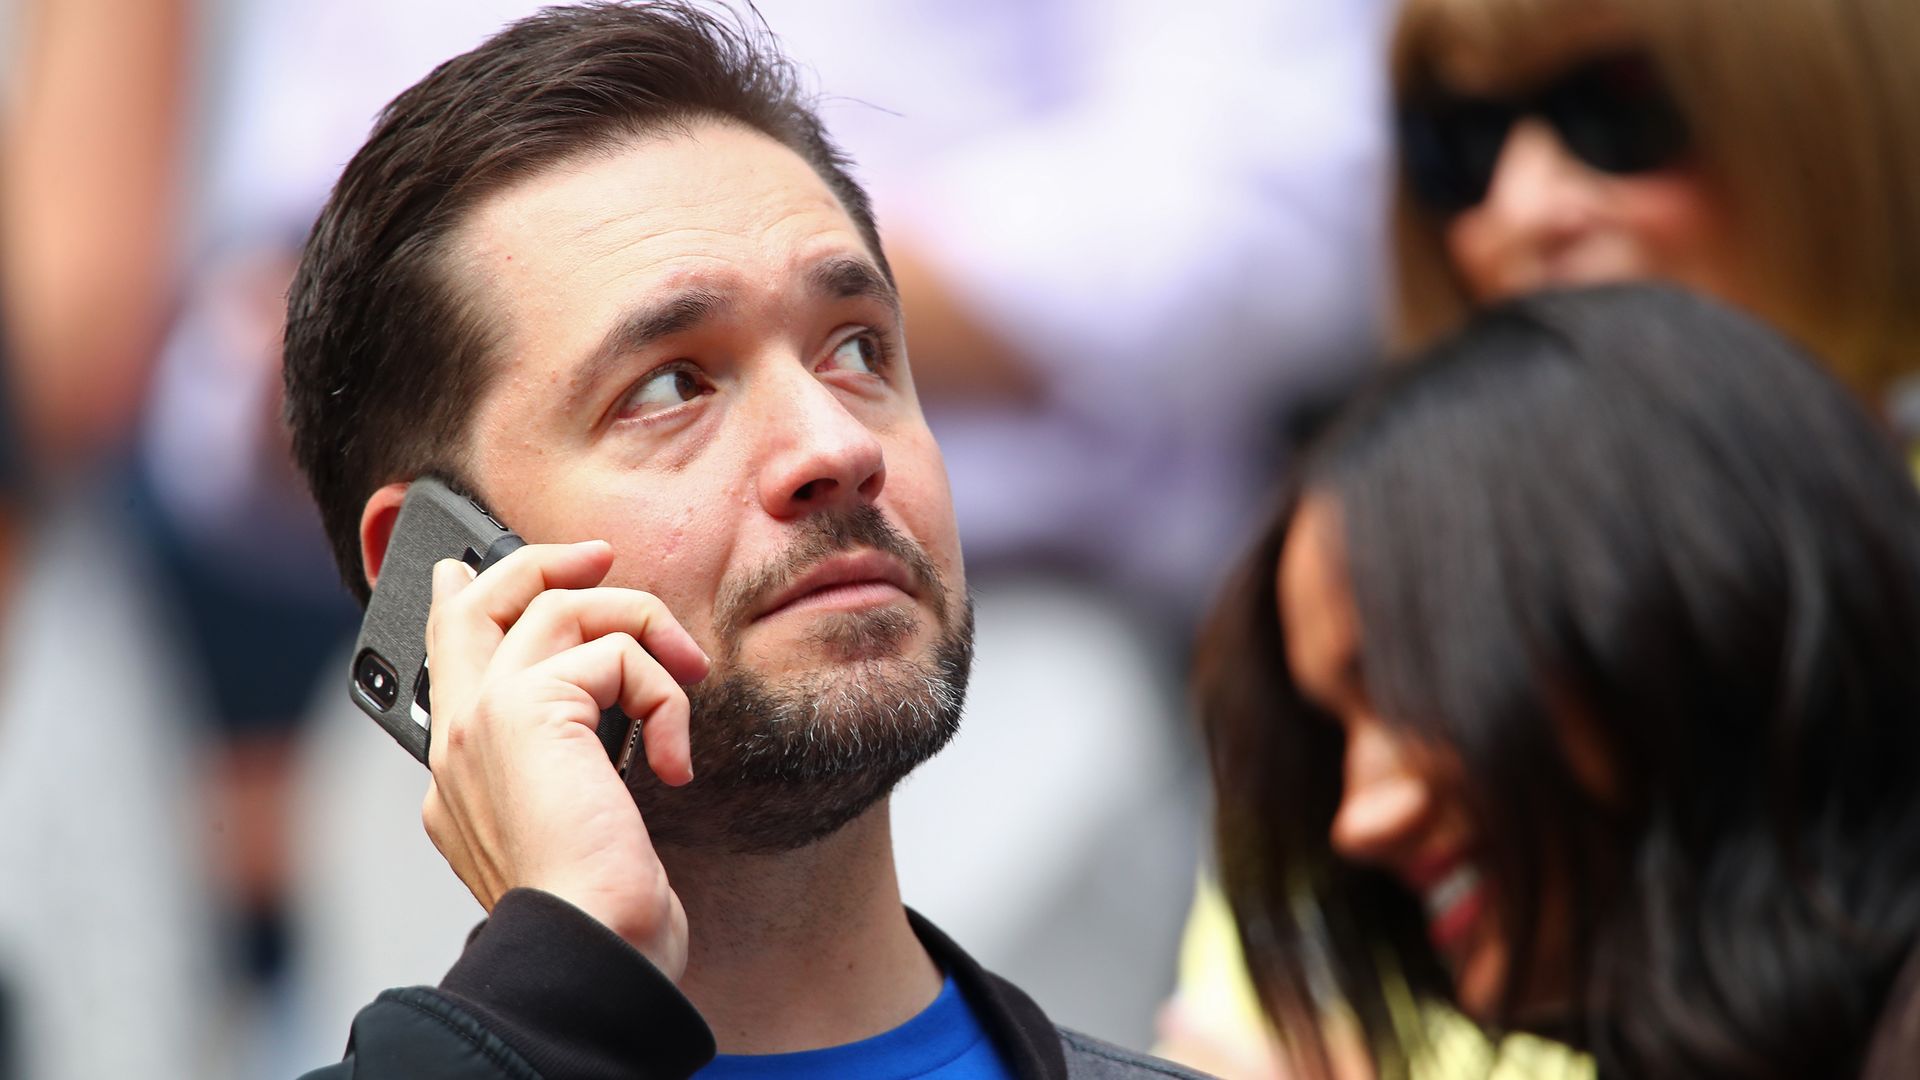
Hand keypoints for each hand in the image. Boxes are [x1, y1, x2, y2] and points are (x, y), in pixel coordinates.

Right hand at [420, 539, 710, 978]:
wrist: (589, 947)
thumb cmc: (597, 908)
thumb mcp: (576, 826)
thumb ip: (564, 763)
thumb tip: (603, 716)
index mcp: (458, 774)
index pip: (444, 661)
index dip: (460, 602)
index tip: (467, 571)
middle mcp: (457, 741)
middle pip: (475, 604)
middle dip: (536, 564)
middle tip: (598, 557)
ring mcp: (483, 721)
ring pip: (559, 607)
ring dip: (640, 625)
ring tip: (688, 675)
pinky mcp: (526, 711)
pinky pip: (614, 654)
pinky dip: (664, 695)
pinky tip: (671, 760)